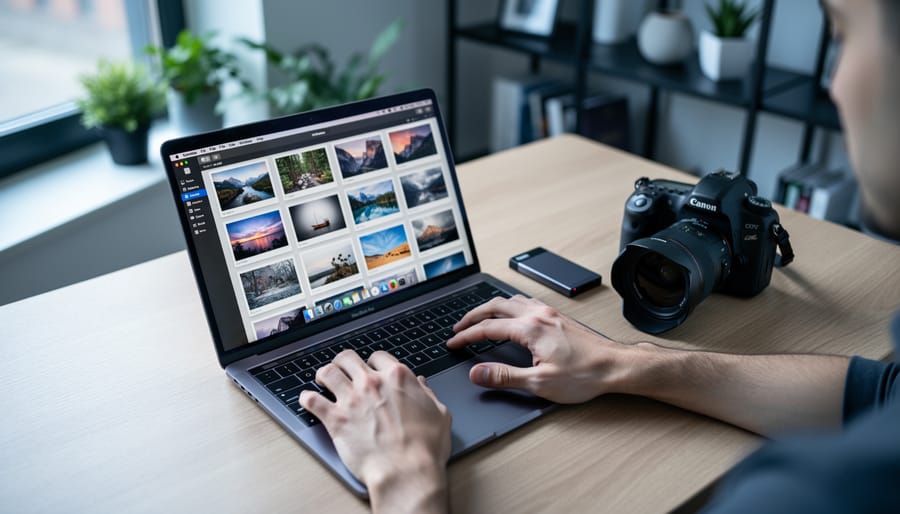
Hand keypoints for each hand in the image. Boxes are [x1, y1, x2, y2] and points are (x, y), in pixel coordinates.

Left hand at [299, 350, 450, 513]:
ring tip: (323, 380)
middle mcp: (372, 383)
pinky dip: (307, 398)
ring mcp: (351, 399)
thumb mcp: (439, 414)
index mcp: (397, 377)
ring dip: (324, 374)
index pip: (378, 356)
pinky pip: (312, 401)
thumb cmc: (424, 447)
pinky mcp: (336, 419)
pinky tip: (307, 399)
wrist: (405, 470)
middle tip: (343, 370)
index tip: (372, 369)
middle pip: (348, 358)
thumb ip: (427, 394)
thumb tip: (422, 385)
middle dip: (344, 362)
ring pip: (328, 372)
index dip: (374, 363)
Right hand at [447, 295, 632, 402]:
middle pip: (494, 306)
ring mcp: (548, 313)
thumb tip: (477, 372)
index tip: (453, 343)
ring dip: (489, 307)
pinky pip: (525, 302)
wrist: (614, 366)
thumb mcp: (539, 383)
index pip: (487, 328)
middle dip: (472, 316)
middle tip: (458, 328)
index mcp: (530, 329)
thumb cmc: (584, 375)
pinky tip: (510, 312)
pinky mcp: (557, 316)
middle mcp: (537, 315)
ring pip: (510, 300)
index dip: (466, 336)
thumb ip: (504, 376)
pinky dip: (508, 305)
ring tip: (478, 317)